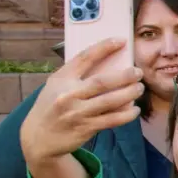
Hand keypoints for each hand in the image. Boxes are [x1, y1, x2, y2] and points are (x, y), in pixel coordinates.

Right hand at [21, 39, 142, 167]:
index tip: (121, 41)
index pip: (85, 58)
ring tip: (140, 88)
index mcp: (61, 78)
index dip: (105, 47)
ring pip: (110, 101)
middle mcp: (69, 94)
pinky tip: (135, 110)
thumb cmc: (50, 107)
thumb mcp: (56, 86)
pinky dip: (127, 114)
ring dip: (130, 94)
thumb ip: (76, 76)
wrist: (38, 137)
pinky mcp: (86, 127)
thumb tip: (107, 63)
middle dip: (125, 75)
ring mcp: (77, 112)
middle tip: (138, 72)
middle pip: (102, 81)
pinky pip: (112, 119)